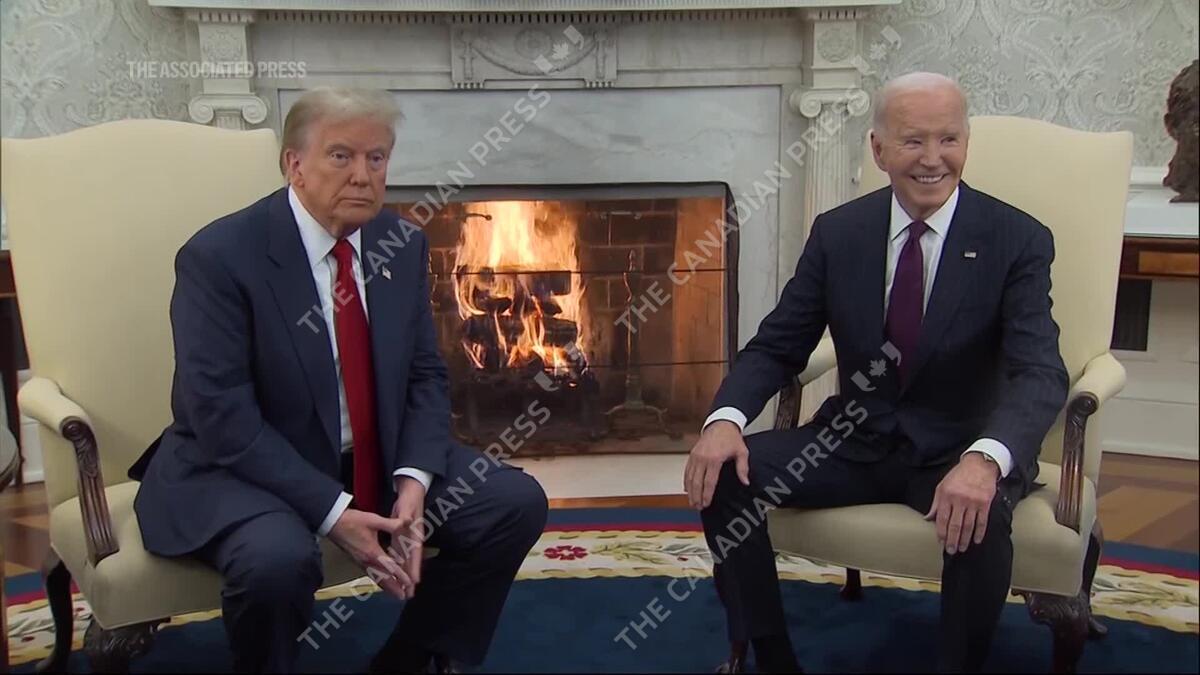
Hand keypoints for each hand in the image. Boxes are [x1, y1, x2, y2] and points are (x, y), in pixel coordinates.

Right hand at [328, 508, 412, 599]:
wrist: (332, 523)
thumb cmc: (352, 521)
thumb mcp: (373, 520)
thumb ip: (390, 523)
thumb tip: (406, 522)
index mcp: (372, 552)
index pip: (389, 567)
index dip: (400, 575)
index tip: (408, 583)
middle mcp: (366, 561)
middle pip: (382, 578)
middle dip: (393, 588)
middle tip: (403, 597)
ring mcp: (360, 562)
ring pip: (375, 578)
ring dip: (386, 587)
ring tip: (394, 594)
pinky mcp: (357, 561)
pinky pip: (369, 574)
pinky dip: (377, 581)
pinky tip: (381, 582)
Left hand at [388, 476, 427, 598]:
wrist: (412, 491)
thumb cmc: (410, 499)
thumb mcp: (407, 505)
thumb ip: (406, 514)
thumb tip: (407, 521)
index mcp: (416, 533)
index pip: (415, 553)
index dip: (415, 567)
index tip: (414, 581)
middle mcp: (413, 539)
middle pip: (411, 562)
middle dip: (410, 578)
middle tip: (408, 594)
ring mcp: (409, 540)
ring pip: (406, 561)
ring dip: (404, 575)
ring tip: (403, 590)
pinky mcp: (403, 538)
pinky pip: (400, 555)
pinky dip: (398, 565)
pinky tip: (394, 573)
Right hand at [684, 421, 749, 509]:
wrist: (721, 423)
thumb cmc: (731, 438)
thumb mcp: (741, 452)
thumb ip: (743, 468)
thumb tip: (745, 482)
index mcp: (714, 459)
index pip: (709, 482)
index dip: (707, 495)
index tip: (706, 504)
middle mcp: (703, 458)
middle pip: (697, 482)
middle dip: (697, 496)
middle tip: (698, 507)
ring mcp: (696, 456)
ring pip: (690, 477)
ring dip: (690, 491)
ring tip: (692, 502)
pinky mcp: (692, 454)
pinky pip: (687, 470)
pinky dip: (686, 480)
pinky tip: (687, 489)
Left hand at [924, 452, 999, 554]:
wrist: (979, 465)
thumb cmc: (958, 476)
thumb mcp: (942, 486)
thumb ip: (936, 504)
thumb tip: (928, 519)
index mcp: (947, 495)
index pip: (942, 518)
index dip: (941, 532)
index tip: (941, 542)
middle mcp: (959, 500)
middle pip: (955, 525)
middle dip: (952, 540)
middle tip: (951, 551)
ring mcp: (973, 502)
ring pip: (968, 525)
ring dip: (965, 539)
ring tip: (962, 548)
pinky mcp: (985, 503)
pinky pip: (982, 521)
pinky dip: (979, 533)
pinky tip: (976, 540)